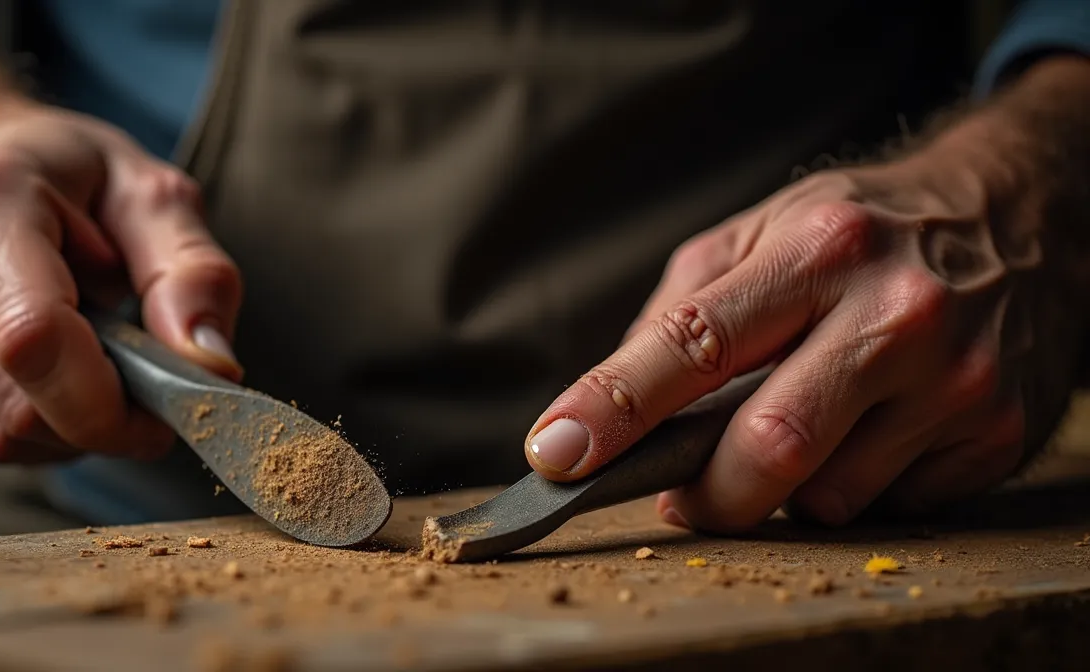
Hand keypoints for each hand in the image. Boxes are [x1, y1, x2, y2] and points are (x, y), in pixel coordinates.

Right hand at [0, 101, 242, 462]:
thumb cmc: (62, 175)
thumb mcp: (149, 193)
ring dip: (66, 424)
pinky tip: (31, 368)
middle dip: (102, 417)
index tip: (166, 406)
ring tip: (81, 353)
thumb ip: (193, 274)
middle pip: (21, 410)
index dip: (112, 405)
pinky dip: (23, 425)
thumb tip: (213, 370)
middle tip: (137, 371)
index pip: (36, 342)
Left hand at [524, 155, 1062, 531]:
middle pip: (767, 446)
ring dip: (784, 486)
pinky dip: (851, 484)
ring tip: (806, 420)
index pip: (693, 341)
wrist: (1024, 214)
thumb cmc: (866, 228)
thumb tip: (610, 404)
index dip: (614, 405)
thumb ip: (683, 309)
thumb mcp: (766, 229)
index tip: (557, 454)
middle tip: (679, 492)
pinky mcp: (996, 434)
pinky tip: (872, 427)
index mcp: (817, 247)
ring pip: (825, 494)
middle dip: (704, 494)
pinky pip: (885, 505)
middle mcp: (895, 312)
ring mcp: (955, 379)